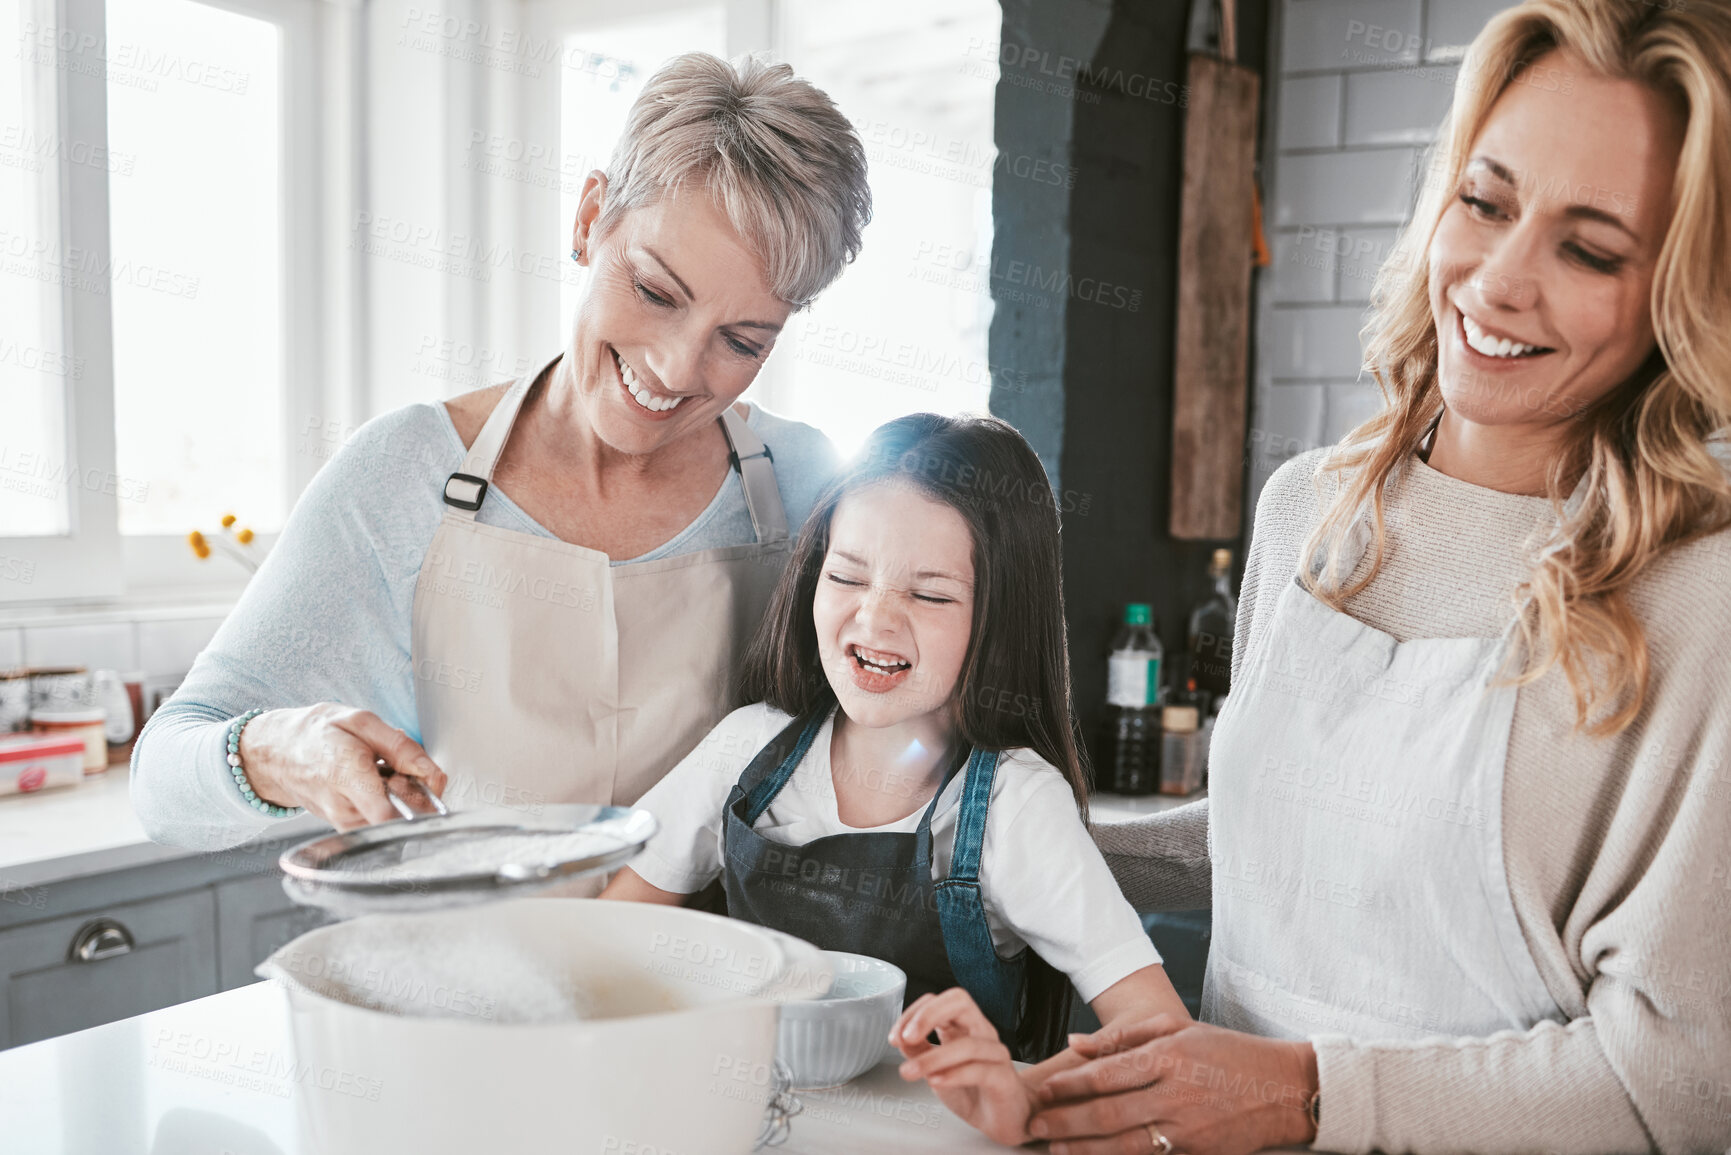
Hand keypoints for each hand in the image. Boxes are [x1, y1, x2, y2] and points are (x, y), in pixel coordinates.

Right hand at [237, 704, 446, 829]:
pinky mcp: (347, 829)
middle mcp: (344, 807)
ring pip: (395, 821)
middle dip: (417, 794)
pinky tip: (378, 785)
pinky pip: (382, 823)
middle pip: (401, 818)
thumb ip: (402, 747)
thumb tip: (433, 774)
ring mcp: (343, 822)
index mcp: (347, 774)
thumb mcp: (362, 721)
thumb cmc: (318, 734)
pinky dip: (391, 804)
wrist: (279, 753)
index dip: (421, 804)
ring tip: (385, 773)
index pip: (389, 816)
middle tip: (403, 768)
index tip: (429, 784)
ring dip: (404, 799)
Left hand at [889, 989, 1040, 1146]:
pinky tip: (936, 1081)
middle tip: (906, 1038)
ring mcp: (995, 1053)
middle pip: (960, 1002)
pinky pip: (980, 1070)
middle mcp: (980, 1032)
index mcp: (962, 1025)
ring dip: (933, 1058)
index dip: (913, 1014)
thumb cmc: (971, 1090)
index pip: (938, 1001)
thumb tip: (899, 1038)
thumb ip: (918, 1051)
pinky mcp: (1004, 1078)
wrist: (1002, 1119)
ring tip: (910, 1071)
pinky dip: (954, 1074)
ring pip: (967, 1044)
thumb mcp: (935, 1069)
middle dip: (928, 1015)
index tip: (895, 1038)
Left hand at [1027, 1016, 1317, 1154]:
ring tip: (1053, 1149)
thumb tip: (1076, 1043)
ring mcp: (1186, 1128)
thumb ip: (1123, 1037)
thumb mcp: (1178, 1028)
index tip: (1042, 1090)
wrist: (1285, 1089)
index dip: (1068, 1084)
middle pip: (1106, 1112)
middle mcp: (1174, 1093)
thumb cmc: (1228, 1053)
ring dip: (1082, 1148)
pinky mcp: (1196, 1152)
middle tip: (1033, 1126)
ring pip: (1122, 1142)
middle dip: (1064, 1122)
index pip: (1106, 1073)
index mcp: (1168, 1056)